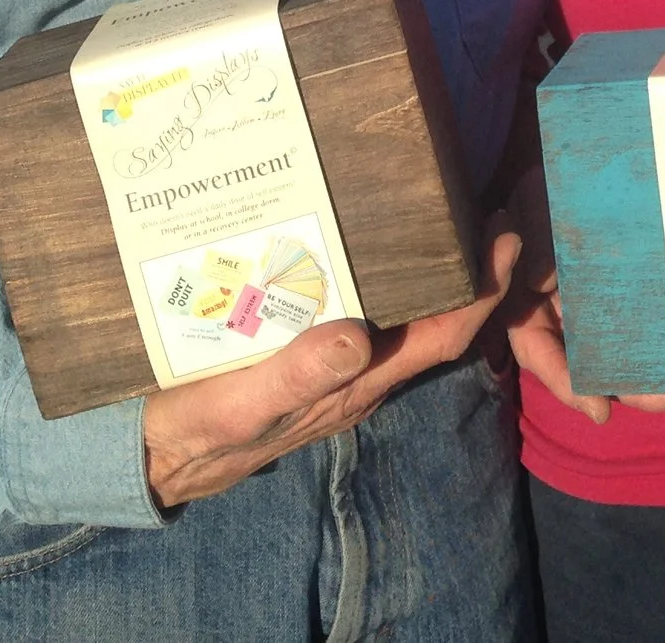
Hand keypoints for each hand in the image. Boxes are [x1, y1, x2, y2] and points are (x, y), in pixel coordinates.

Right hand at [142, 228, 518, 505]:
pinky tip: (372, 244)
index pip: (440, 338)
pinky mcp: (311, 356)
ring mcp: (337, 368)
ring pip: (404, 320)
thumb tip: (358, 336)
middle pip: (434, 324)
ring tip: (443, 212)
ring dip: (431, 274)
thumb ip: (298, 376)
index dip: (482, 294)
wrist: (157, 456)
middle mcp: (357, 375)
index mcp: (354, 386)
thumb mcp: (241, 403)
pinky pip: (365, 315)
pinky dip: (382, 279)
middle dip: (469, 273)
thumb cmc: (199, 431)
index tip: (507, 239)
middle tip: (485, 207)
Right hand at [497, 168, 664, 423]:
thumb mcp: (533, 203)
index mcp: (529, 302)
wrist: (580, 168)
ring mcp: (599, 307)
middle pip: (593, 363)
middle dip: (635, 388)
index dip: (566, 383)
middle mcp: (564, 314)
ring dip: (658, 374)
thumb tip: (541, 280)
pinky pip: (648, 322)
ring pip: (625, 350)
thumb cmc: (547, 187)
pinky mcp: (631, 294)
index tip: (600, 409)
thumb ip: (535, 234)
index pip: (539, 351)